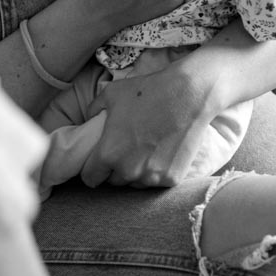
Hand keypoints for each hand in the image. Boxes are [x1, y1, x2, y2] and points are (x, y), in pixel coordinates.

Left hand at [79, 64, 215, 187]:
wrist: (187, 94)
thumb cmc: (146, 92)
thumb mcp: (111, 94)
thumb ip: (93, 110)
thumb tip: (88, 119)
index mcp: (108, 153)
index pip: (90, 177)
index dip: (91, 171)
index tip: (97, 165)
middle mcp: (128, 170)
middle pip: (114, 181)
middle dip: (115, 169)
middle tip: (125, 151)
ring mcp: (151, 177)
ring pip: (135, 183)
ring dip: (135, 172)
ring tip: (144, 150)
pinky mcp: (171, 179)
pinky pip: (156, 182)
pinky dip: (156, 171)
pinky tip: (161, 152)